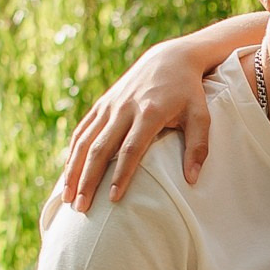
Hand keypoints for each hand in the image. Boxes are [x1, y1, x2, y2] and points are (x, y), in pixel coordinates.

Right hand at [61, 33, 220, 211]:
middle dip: (89, 180)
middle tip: (83, 209)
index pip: (131, 150)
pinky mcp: (102, 104)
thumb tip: (191, 180)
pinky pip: (82, 131)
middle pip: (101, 149)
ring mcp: (110, 105)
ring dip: (74, 170)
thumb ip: (198, 148)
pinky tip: (68, 174)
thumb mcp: (201, 116)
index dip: (121, 175)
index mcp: (149, 112)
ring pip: (85, 141)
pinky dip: (73, 153)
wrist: (169, 59)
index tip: (113, 199)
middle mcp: (124, 108)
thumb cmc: (188, 93)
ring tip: (69, 198)